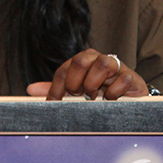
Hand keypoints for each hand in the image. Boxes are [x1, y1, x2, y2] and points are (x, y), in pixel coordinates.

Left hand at [26, 49, 148, 100]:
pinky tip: (111, 101)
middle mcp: (98, 60)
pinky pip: (121, 80)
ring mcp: (117, 67)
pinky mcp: (131, 77)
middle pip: (81, 60)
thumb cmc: (99, 95)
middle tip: (77, 96)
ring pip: (103, 63)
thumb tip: (31, 89)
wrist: (128, 101)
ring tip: (94, 97)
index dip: (56, 88)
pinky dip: (113, 93)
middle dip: (74, 82)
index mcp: (83, 62)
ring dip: (94, 84)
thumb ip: (56, 90)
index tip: (54, 103)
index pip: (64, 69)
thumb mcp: (75, 94)